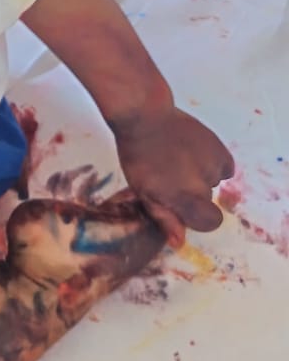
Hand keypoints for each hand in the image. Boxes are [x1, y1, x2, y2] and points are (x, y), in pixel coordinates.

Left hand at [112, 106, 233, 247]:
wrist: (145, 118)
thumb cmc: (138, 157)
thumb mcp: (144, 192)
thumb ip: (165, 218)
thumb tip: (180, 242)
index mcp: (187, 200)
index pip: (210, 222)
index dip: (195, 216)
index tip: (179, 202)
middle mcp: (205, 185)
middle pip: (207, 199)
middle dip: (192, 192)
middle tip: (170, 174)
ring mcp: (214, 165)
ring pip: (212, 180)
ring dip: (200, 174)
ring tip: (178, 158)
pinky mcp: (219, 147)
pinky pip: (223, 166)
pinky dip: (213, 163)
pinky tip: (195, 153)